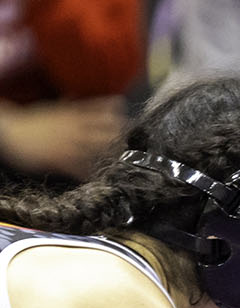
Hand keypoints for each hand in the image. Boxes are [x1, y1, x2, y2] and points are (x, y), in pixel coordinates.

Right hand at [0, 97, 124, 178]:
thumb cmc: (30, 121)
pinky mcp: (61, 160)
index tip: (124, 114)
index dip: (115, 112)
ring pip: (99, 150)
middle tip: (123, 141)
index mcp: (71, 115)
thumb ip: (65, 105)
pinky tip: (94, 176)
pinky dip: (90, 173)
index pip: (100, 110)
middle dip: (118, 137)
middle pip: (107, 131)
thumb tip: (73, 96)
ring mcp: (70, 145)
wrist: (10, 132)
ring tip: (115, 160)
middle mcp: (75, 129)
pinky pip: (81, 169)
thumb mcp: (49, 110)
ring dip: (109, 156)